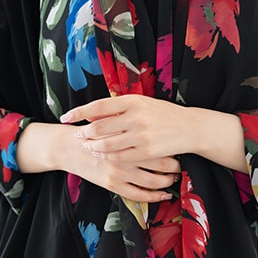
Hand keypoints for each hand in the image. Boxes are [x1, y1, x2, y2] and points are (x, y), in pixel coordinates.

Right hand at [16, 121, 180, 202]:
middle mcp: (125, 155)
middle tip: (181, 166)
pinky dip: (154, 196)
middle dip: (174, 167)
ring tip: (174, 179)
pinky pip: (139, 195)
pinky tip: (163, 194)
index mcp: (127, 136)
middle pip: (160, 163)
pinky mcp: (113, 185)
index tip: (180, 149)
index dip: (173, 150)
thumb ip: (131, 122)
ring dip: (167, 182)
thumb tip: (158, 125)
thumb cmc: (92, 132)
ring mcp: (119, 172)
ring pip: (152, 181)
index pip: (159, 145)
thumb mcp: (111, 120)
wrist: (68, 148)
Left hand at [60, 94, 190, 162]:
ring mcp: (141, 135)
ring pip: (107, 143)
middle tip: (77, 134)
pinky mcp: (147, 151)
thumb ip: (119, 107)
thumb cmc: (163, 114)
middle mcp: (136, 117)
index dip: (79, 112)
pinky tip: (101, 154)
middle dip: (84, 132)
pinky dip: (107, 155)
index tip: (66, 116)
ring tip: (87, 145)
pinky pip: (120, 156)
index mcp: (133, 101)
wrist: (190, 127)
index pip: (98, 106)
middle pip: (99, 126)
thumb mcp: (142, 104)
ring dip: (93, 145)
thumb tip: (93, 113)